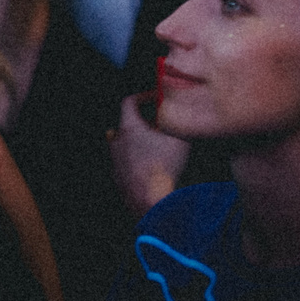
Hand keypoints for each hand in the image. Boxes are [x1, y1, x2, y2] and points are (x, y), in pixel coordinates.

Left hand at [110, 93, 187, 215]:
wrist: (152, 202)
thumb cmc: (163, 169)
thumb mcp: (179, 138)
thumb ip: (179, 120)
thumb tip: (183, 111)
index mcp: (129, 127)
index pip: (129, 102)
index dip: (143, 97)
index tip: (154, 100)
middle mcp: (118, 142)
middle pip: (126, 124)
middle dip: (142, 122)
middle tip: (159, 126)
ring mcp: (116, 161)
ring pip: (124, 145)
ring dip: (138, 142)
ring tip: (155, 148)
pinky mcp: (119, 178)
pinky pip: (125, 163)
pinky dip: (135, 161)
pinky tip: (150, 166)